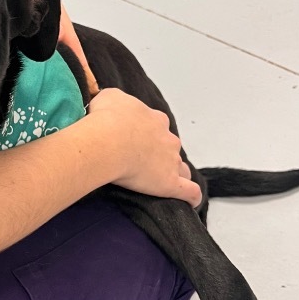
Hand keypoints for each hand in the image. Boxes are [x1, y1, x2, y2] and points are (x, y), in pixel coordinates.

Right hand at [87, 87, 201, 207]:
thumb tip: (112, 103)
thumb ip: (116, 100)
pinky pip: (189, 191)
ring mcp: (171, 161)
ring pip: (181, 167)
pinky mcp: (171, 183)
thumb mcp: (108, 97)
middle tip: (140, 161)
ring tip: (162, 181)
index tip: (134, 140)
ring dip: (174, 172)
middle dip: (160, 153)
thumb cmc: (106, 119)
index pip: (157, 126)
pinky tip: (190, 202)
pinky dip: (191, 196)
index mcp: (155, 119)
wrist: (108, 140)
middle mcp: (168, 138)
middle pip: (170, 147)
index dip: (147, 133)